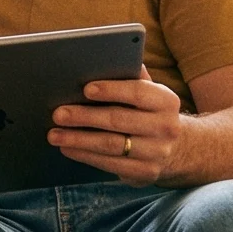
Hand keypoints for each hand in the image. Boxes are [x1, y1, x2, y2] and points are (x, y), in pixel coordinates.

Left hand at [50, 72, 182, 185]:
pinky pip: (110, 164)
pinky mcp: (145, 172)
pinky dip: (85, 156)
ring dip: (78, 140)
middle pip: (118, 120)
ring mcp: (157, 152)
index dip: (111, 90)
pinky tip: (68, 148)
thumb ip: (131, 77)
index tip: (86, 89)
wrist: (177, 148)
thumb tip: (103, 59)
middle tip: (58, 114)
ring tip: (55, 134)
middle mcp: (166, 127)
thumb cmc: (150, 112)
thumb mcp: (149, 93)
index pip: (137, 92)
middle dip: (84, 116)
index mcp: (166, 100)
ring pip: (111, 145)